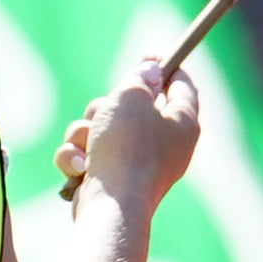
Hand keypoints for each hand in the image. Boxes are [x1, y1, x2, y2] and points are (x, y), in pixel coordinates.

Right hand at [58, 62, 203, 217]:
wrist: (110, 208)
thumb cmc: (126, 149)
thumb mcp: (132, 97)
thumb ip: (140, 77)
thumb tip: (150, 72)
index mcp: (183, 123)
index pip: (182, 85)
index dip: (164, 66)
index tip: (148, 54)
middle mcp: (166, 145)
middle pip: (135, 107)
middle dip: (108, 105)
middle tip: (105, 110)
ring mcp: (139, 165)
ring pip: (102, 130)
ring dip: (85, 132)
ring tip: (86, 146)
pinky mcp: (113, 180)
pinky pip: (89, 155)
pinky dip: (79, 157)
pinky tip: (80, 168)